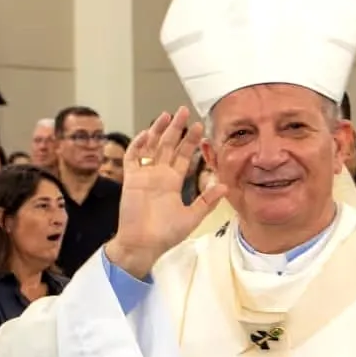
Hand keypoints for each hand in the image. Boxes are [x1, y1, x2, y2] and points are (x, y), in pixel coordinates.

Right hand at [106, 109, 227, 276]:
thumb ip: (207, 200)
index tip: (199, 126)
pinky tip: (148, 133)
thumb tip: (224, 185)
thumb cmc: (166, 234)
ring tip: (167, 115)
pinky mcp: (131, 179)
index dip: (190, 141)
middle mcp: (159, 175)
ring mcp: (144, 175)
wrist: (143, 245)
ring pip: (151, 147)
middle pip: (168, 146)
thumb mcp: (192, 216)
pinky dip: (138, 145)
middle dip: (176, 129)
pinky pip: (132, 158)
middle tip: (183, 110)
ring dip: (158, 131)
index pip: (183, 156)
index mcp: (172, 182)